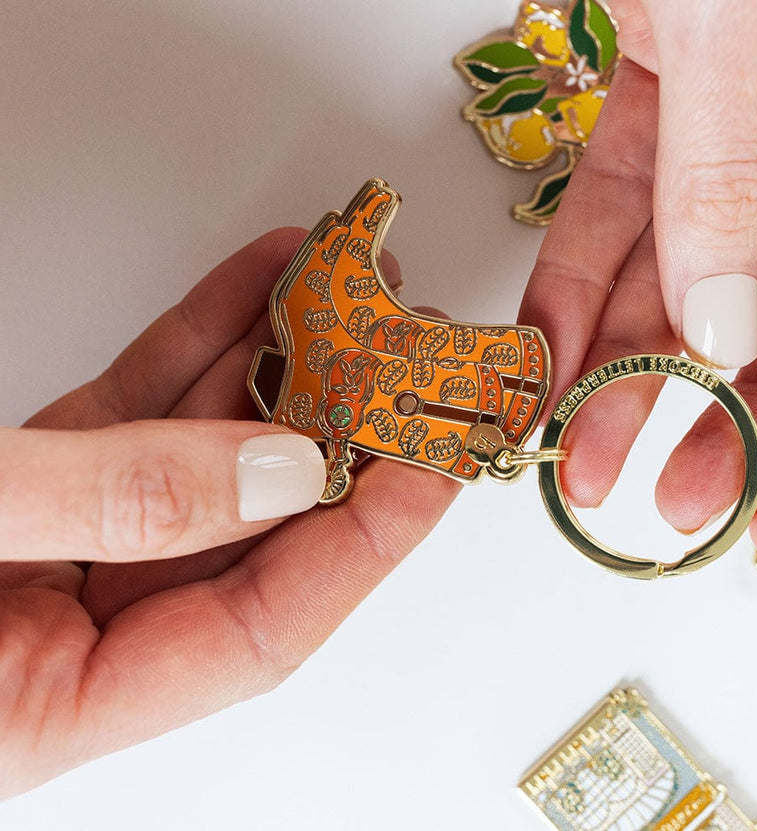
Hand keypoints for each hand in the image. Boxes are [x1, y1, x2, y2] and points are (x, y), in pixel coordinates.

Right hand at [0, 230, 459, 796]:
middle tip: (412, 361)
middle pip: (241, 536)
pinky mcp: (8, 481)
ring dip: (271, 368)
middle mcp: (55, 639)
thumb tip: (278, 472)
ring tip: (353, 294)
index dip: (359, 545)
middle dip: (331, 436)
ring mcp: (35, 551)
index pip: (258, 631)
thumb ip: (117, 506)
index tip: (435, 466)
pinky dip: (188, 345)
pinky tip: (255, 290)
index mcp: (48, 712)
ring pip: (190, 456)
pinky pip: (123, 410)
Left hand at [520, 0, 756, 563]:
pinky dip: (584, 263)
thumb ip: (731, 157)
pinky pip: (624, 180)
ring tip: (584, 446)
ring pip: (695, 251)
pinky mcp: (666, 49)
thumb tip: (717, 325)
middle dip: (730, 410)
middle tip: (677, 502)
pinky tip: (554, 343)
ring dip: (633, 353)